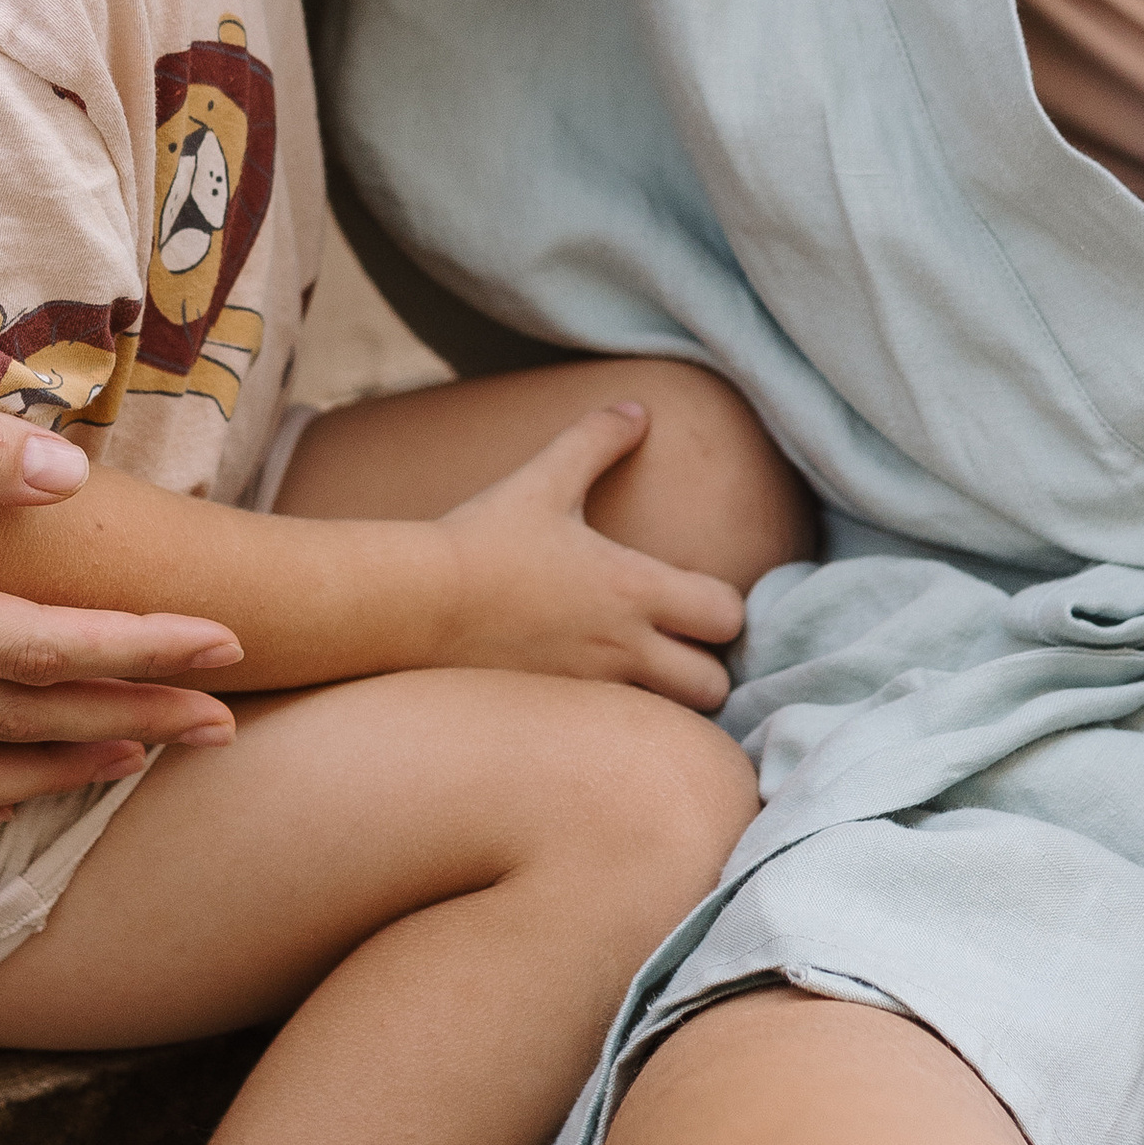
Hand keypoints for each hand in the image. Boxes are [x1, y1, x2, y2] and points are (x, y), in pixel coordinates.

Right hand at [436, 402, 745, 706]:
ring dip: (668, 701)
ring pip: (669, 720)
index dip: (725, 608)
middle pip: (715, 685)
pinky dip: (619, 723)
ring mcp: (590, 691)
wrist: (415, 602)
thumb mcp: (544, 480)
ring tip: (644, 676)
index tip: (698, 598)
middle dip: (709, 669)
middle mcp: (623, 649)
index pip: (728, 615)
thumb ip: (596, 440)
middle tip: (682, 647)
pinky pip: (612, 734)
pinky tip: (594, 698)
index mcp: (633, 589)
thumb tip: (638, 410)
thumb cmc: (483, 539)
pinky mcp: (556, 717)